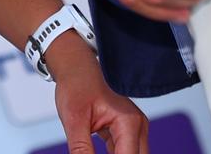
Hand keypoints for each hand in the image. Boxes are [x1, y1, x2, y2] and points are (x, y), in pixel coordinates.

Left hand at [45, 36, 146, 153]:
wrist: (74, 66)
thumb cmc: (76, 84)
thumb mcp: (73, 119)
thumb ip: (81, 149)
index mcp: (129, 122)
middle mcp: (137, 125)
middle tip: (88, 151)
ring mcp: (133, 128)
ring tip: (90, 144)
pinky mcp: (125, 130)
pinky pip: (123, 151)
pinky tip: (91, 151)